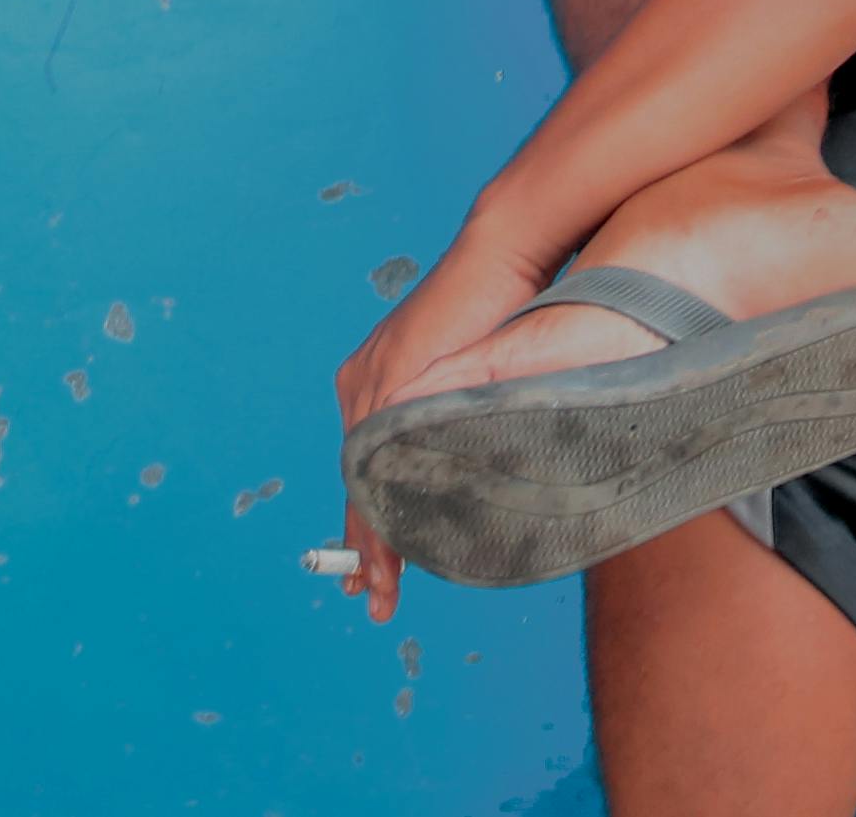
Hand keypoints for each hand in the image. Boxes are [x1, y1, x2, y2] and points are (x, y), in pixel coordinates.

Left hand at [330, 224, 552, 620]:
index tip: (377, 575)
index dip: (371, 523)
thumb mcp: (474, 375)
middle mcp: (363, 383)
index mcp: (380, 383)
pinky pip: (375, 456)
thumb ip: (461, 414)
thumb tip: (478, 458)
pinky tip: (390, 542)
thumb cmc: (499, 307)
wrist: (501, 254)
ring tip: (380, 588)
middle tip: (371, 600)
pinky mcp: (390, 377)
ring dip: (370, 537)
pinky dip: (380, 504)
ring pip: (358, 478)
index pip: (368, 468)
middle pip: (354, 481)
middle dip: (364, 546)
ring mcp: (371, 380)